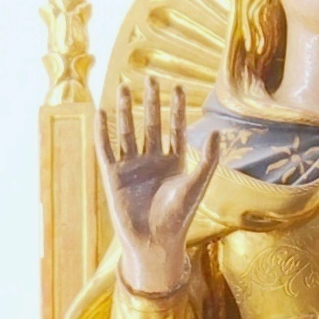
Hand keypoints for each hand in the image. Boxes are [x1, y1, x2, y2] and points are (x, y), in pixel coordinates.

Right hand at [99, 77, 224, 290]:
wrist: (154, 241)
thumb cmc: (178, 217)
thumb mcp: (197, 184)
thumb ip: (209, 158)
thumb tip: (218, 130)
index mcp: (174, 163)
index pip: (175, 128)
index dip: (176, 108)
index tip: (177, 85)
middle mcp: (153, 161)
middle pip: (150, 123)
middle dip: (150, 101)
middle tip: (150, 77)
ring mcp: (132, 167)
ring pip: (128, 131)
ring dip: (125, 109)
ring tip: (122, 86)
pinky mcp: (113, 176)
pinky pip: (106, 148)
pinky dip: (103, 131)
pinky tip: (100, 112)